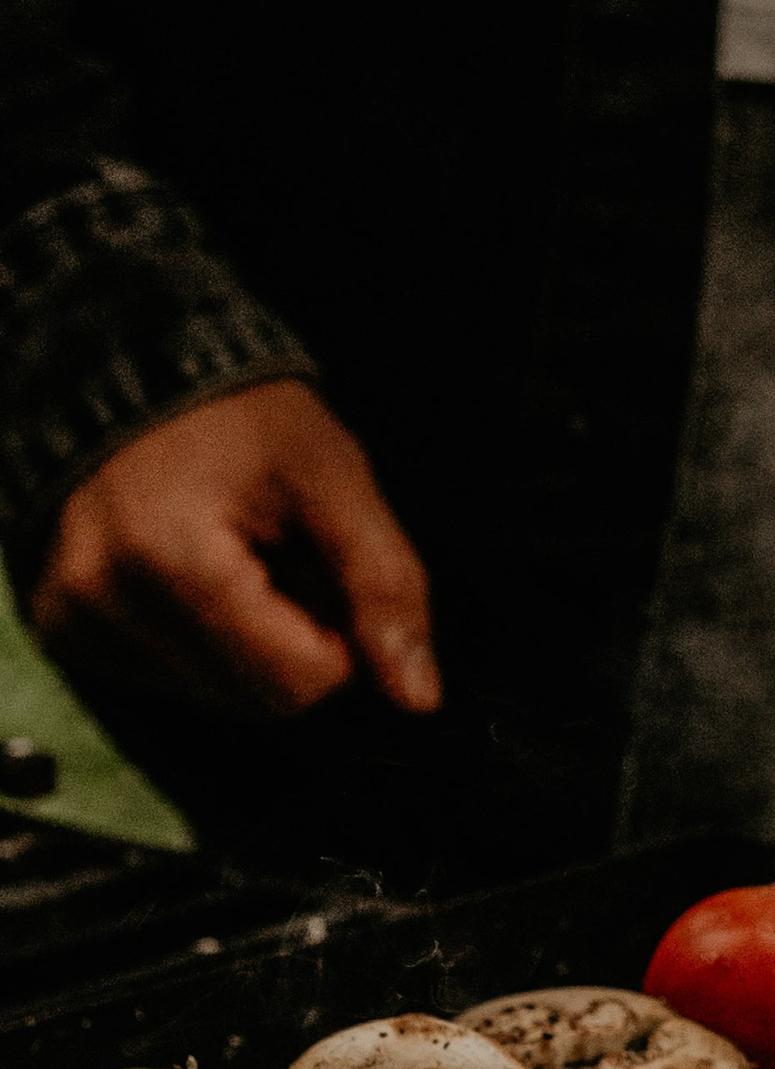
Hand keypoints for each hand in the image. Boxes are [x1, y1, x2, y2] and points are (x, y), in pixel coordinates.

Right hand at [31, 381, 440, 723]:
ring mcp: (72, 620)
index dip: (338, 643)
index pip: (293, 685)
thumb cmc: (243, 417)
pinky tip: (187, 573)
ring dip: (244, 643)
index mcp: (168, 560)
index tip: (325, 575)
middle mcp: (100, 602)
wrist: (137, 369)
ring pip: (211, 697)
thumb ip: (384, 585)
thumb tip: (419, 698)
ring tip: (230, 555)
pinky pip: (163, 679)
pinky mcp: (62, 629)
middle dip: (290, 642)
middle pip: (252, 699)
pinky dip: (196, 640)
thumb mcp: (335, 480)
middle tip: (276, 556)